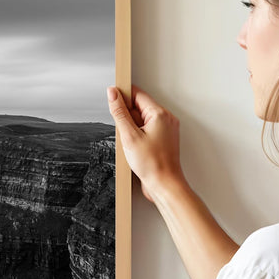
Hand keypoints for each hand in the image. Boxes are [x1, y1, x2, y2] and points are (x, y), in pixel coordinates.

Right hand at [106, 85, 185, 203]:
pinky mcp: (163, 139)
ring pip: (142, 120)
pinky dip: (137, 136)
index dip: (123, 96)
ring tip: (132, 144)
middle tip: (125, 133)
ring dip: (132, 128)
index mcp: (160, 114)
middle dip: (127, 117)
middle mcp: (166, 119)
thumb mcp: (129, 136)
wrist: (164, 184)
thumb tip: (113, 94)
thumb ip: (119, 112)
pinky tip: (135, 148)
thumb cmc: (152, 164)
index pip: (138, 94)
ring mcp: (166, 130)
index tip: (112, 99)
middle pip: (139, 107)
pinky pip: (146, 130)